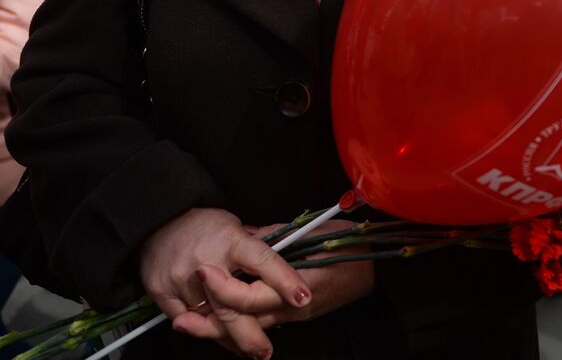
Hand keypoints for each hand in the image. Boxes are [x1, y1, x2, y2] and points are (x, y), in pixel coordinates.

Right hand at [140, 208, 309, 357]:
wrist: (158, 222)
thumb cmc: (204, 225)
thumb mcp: (236, 226)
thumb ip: (257, 248)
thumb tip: (288, 261)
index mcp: (231, 241)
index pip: (263, 261)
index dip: (284, 280)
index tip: (303, 297)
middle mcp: (206, 261)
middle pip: (233, 305)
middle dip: (251, 334)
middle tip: (266, 351)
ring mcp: (182, 280)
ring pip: (211, 319)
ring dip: (232, 337)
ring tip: (251, 349)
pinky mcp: (163, 293)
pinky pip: (189, 322)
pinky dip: (208, 332)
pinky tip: (223, 338)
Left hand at [170, 220, 373, 357]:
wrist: (378, 268)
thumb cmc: (351, 244)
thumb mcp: (313, 232)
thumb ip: (275, 236)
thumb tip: (246, 235)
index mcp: (297, 285)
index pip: (250, 296)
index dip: (223, 288)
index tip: (203, 273)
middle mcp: (293, 308)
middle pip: (244, 322)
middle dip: (210, 322)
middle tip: (181, 319)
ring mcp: (295, 316)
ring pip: (250, 330)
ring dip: (218, 330)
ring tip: (188, 326)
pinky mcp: (297, 317)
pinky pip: (262, 326)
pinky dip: (238, 326)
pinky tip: (219, 323)